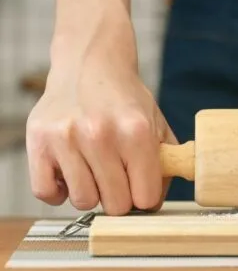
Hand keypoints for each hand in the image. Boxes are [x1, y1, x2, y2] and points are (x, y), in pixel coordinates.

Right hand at [26, 49, 176, 215]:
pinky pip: (46, 193)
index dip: (146, 197)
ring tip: (94, 169)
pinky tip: (70, 172)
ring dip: (90, 192)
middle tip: (118, 178)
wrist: (90, 65)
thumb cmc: (124, 99)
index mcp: (136, 131)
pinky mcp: (39, 142)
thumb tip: (158, 202)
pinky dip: (58, 191)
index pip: (146, 197)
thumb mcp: (155, 123)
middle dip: (120, 197)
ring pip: (83, 201)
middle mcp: (101, 134)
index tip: (141, 189)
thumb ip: (166, 161)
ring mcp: (67, 138)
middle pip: (115, 205)